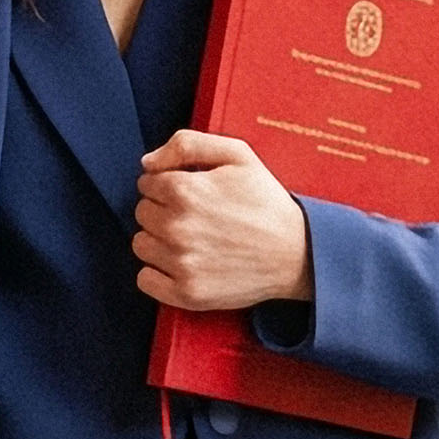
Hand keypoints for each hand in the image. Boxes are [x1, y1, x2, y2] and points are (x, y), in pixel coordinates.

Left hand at [132, 131, 310, 310]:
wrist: (298, 253)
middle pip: (142, 213)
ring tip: (190, 240)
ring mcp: (181, 263)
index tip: (190, 193)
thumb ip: (187, 145)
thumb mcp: (237, 154)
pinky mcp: (187, 293)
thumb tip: (147, 164)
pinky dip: (156, 274)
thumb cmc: (266, 201)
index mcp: (185, 190)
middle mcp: (177, 227)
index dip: (167, 184)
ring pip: (141, 245)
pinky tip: (182, 264)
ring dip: (158, 241)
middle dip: (162, 210)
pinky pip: (145, 280)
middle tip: (195, 216)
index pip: (147, 183)